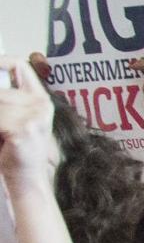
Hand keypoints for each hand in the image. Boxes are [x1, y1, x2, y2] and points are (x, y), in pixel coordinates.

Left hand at [0, 56, 57, 188]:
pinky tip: (3, 142)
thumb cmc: (15, 150)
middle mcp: (40, 105)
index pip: (19, 66)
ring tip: (3, 136)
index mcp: (39, 99)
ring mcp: (34, 117)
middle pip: (0, 92)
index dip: (2, 63)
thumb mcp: (14, 118)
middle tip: (3, 127)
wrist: (26, 179)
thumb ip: (7, 99)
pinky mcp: (24, 130)